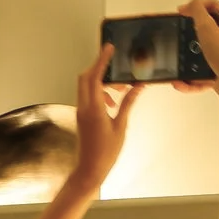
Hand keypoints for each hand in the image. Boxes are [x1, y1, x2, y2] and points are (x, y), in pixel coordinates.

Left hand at [72, 45, 143, 191]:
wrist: (89, 170)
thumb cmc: (106, 153)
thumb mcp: (121, 126)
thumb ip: (128, 104)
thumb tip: (137, 87)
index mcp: (94, 109)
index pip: (94, 77)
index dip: (101, 60)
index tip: (108, 48)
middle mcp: (83, 107)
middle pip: (86, 78)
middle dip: (99, 67)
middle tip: (115, 65)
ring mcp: (80, 112)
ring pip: (87, 87)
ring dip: (102, 82)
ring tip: (120, 90)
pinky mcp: (82, 116)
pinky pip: (88, 97)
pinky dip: (100, 93)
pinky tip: (113, 103)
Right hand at [176, 0, 218, 99]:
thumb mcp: (208, 28)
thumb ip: (198, 12)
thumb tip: (192, 3)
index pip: (214, 6)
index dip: (197, 5)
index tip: (183, 10)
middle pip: (209, 29)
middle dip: (192, 30)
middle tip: (181, 30)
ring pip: (203, 52)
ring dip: (189, 55)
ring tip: (180, 57)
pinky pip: (201, 73)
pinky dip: (190, 78)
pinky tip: (181, 81)